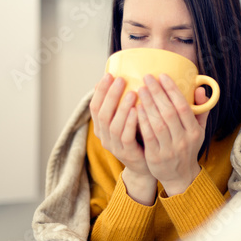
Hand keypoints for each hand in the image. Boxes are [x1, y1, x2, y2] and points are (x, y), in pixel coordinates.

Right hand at [89, 73, 156, 204]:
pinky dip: (130, 123)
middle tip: (120, 79)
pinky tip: (137, 110)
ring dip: (121, 107)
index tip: (109, 75)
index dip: (100, 91)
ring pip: (113, 125)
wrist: (146, 165)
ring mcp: (114, 146)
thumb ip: (123, 104)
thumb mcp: (128, 119)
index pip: (94, 106)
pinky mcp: (127, 153)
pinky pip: (126, 137)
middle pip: (102, 113)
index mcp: (101, 127)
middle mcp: (104, 136)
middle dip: (110, 95)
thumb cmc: (138, 137)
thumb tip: (122, 76)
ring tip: (131, 92)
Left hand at [137, 74, 209, 196]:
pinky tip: (136, 109)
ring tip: (140, 90)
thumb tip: (200, 88)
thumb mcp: (199, 129)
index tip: (162, 76)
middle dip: (157, 93)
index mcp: (194, 131)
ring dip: (148, 105)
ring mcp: (169, 149)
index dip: (172, 90)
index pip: (183, 107)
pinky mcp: (155, 157)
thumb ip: (200, 108)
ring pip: (157, 124)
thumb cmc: (188, 146)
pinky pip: (148, 136)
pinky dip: (142, 122)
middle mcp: (183, 140)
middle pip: (169, 113)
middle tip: (147, 78)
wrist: (180, 176)